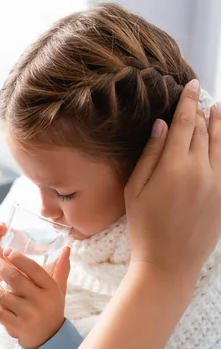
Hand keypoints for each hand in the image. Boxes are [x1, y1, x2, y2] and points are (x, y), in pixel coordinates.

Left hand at [0, 247, 70, 348]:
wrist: (50, 339)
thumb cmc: (51, 308)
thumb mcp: (59, 289)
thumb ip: (61, 268)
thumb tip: (66, 248)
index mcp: (50, 288)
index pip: (34, 269)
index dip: (18, 258)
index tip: (6, 250)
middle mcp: (40, 300)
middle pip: (15, 279)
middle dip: (0, 268)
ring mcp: (28, 315)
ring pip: (3, 296)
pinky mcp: (18, 327)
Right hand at [126, 80, 220, 284]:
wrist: (168, 263)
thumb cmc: (144, 228)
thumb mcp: (135, 190)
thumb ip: (149, 155)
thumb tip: (161, 125)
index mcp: (174, 166)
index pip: (183, 123)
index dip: (187, 101)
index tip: (190, 85)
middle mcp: (200, 170)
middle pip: (202, 130)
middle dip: (200, 111)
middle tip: (199, 97)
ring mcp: (217, 184)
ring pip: (220, 144)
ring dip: (218, 124)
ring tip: (217, 109)